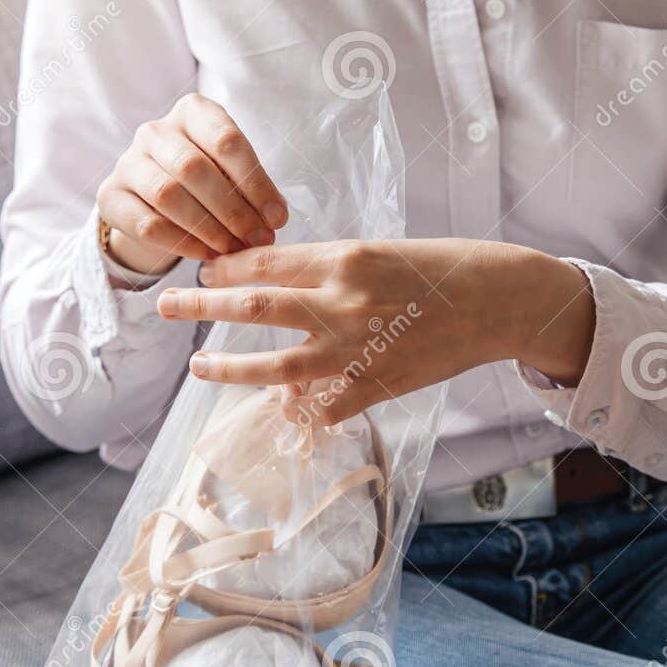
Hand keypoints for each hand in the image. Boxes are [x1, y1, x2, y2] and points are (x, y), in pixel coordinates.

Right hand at [96, 93, 289, 276]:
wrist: (156, 203)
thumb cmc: (209, 184)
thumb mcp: (235, 177)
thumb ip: (255, 191)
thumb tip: (275, 217)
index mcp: (193, 113)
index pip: (225, 140)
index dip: (255, 182)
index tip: (278, 218)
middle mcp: (155, 131)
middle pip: (193, 168)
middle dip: (232, 210)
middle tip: (258, 239)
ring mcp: (128, 162)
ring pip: (167, 195)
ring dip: (207, 229)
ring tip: (234, 250)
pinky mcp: (111, 196)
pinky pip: (147, 224)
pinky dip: (182, 243)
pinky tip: (207, 256)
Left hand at [156, 238, 595, 422]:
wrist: (499, 302)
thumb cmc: (445, 269)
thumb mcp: (383, 254)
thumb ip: (332, 274)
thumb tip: (284, 291)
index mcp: (343, 259)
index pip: (265, 261)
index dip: (226, 269)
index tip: (203, 272)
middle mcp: (342, 302)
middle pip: (254, 304)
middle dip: (202, 307)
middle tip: (167, 306)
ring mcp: (356, 349)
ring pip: (275, 363)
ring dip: (230, 367)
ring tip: (199, 368)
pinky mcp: (375, 386)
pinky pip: (321, 407)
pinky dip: (297, 411)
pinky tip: (279, 412)